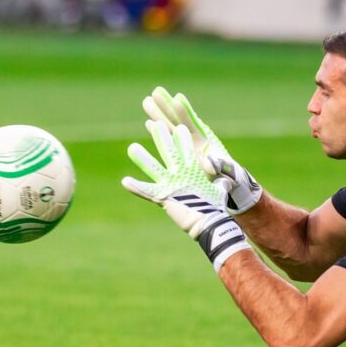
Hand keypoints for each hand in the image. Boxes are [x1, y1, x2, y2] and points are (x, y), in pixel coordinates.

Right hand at [123, 121, 249, 271]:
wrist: (209, 224)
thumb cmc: (215, 206)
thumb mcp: (219, 187)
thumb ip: (219, 173)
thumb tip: (218, 162)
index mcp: (192, 169)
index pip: (186, 149)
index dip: (183, 138)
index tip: (179, 125)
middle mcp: (179, 174)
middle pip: (168, 153)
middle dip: (162, 138)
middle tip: (155, 123)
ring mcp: (170, 185)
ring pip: (154, 168)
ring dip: (143, 159)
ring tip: (132, 147)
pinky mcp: (163, 198)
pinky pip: (147, 192)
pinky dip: (136, 188)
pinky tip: (125, 181)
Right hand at [142, 86, 263, 213]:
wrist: (226, 183)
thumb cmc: (229, 176)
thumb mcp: (227, 171)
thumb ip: (219, 166)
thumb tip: (208, 163)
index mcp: (205, 141)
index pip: (193, 123)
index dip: (185, 112)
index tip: (177, 98)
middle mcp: (193, 139)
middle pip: (177, 120)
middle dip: (167, 106)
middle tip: (156, 90)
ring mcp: (185, 146)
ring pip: (169, 127)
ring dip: (158, 115)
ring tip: (146, 100)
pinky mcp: (179, 153)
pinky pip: (167, 140)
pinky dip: (157, 133)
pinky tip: (148, 123)